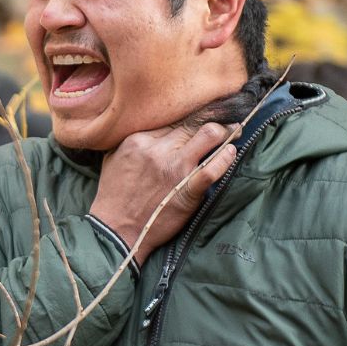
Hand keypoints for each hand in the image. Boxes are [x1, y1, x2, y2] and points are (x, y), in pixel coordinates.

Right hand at [89, 123, 236, 264]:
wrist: (115, 230)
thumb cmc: (113, 195)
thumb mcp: (112, 157)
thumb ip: (129, 139)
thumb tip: (148, 127)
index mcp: (139, 139)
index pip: (174, 118)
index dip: (192, 116)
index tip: (203, 115)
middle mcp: (158, 149)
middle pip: (193, 123)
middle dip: (214, 119)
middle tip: (226, 118)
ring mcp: (174, 168)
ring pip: (208, 135)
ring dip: (226, 132)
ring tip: (234, 131)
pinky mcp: (188, 190)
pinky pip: (214, 168)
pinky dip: (226, 158)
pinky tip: (232, 152)